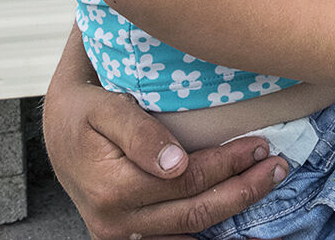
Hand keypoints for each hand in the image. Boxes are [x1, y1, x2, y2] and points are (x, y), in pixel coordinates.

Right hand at [42, 76, 285, 239]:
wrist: (56, 132)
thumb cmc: (83, 112)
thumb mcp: (104, 108)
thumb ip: (139, 133)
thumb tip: (176, 163)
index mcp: (113, 189)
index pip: (188, 180)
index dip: (229, 163)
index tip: (261, 144)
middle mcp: (117, 223)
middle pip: (196, 211)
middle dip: (243, 189)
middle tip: (278, 166)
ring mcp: (121, 238)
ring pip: (191, 231)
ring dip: (233, 211)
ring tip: (265, 184)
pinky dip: (208, 231)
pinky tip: (236, 219)